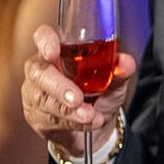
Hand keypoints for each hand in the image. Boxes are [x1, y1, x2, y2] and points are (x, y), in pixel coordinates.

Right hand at [22, 23, 135, 146]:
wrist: (96, 127)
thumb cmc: (101, 95)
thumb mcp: (114, 81)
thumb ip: (120, 70)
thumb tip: (126, 63)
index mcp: (60, 52)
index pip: (44, 36)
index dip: (45, 41)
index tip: (53, 52)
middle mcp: (43, 69)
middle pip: (40, 72)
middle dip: (59, 87)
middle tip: (78, 98)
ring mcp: (36, 93)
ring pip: (44, 100)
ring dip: (69, 110)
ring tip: (90, 115)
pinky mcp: (37, 117)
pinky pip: (49, 119)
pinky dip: (72, 122)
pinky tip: (88, 122)